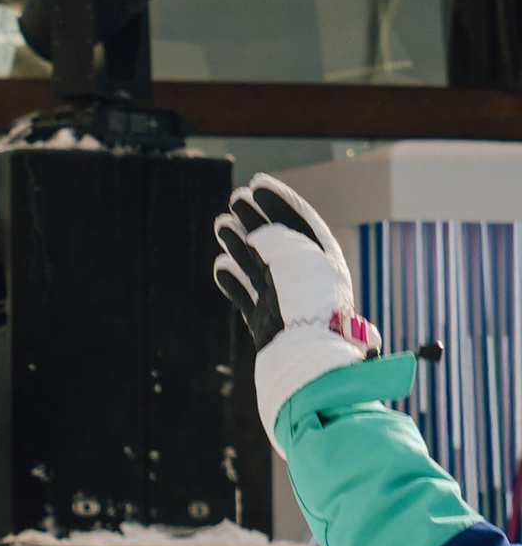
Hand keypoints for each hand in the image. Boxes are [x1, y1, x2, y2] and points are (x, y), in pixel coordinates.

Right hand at [210, 179, 365, 360]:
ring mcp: (286, 304)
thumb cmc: (307, 304)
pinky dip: (233, 281)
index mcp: (325, 264)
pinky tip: (220, 266)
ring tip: (220, 225)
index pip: (303, 224)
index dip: (281, 202)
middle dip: (258, 219)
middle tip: (236, 200)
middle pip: (279, 243)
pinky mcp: (268, 326)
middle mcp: (306, 283)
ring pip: (258, 268)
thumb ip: (275, 238)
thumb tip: (254, 238)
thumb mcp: (294, 256)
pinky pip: (247, 298)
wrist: (305, 360)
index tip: (258, 185)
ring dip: (239, 244)